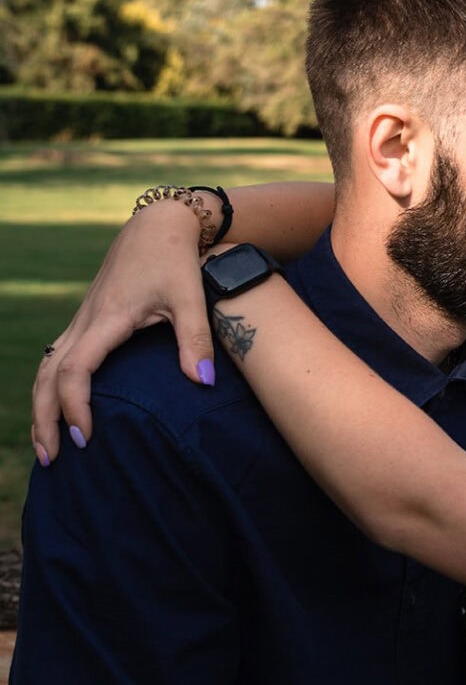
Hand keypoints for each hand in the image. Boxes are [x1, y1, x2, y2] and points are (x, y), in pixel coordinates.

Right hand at [31, 200, 214, 464]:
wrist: (159, 224)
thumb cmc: (176, 260)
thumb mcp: (191, 298)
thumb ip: (196, 340)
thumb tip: (204, 383)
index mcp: (107, 319)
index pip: (75, 371)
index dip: (74, 406)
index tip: (86, 437)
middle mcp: (86, 321)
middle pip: (47, 376)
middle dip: (44, 418)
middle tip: (52, 460)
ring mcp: (82, 319)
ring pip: (46, 367)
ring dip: (42, 406)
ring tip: (47, 445)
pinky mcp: (87, 318)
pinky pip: (57, 357)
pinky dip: (50, 387)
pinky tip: (58, 408)